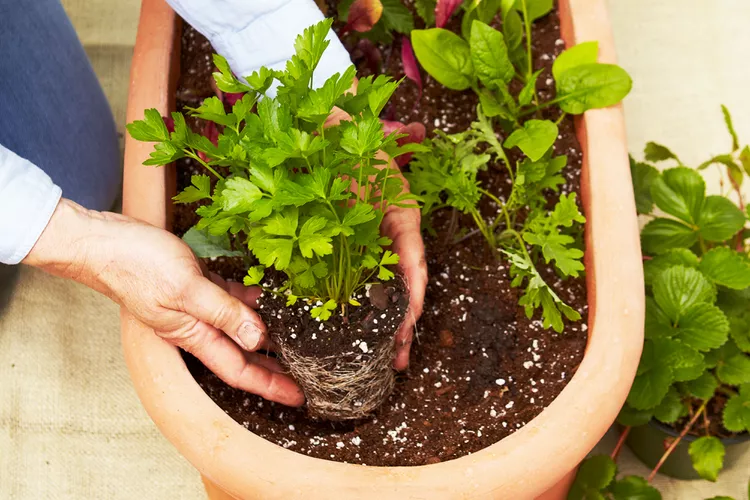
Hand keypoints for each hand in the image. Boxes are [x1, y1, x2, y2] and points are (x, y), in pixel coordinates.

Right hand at [24, 199, 303, 406]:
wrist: (102, 242)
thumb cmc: (136, 265)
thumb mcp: (186, 289)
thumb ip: (223, 313)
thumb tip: (257, 338)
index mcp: (192, 335)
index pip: (238, 369)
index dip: (269, 385)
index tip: (297, 396)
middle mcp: (195, 326)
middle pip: (241, 353)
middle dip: (273, 367)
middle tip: (306, 374)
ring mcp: (193, 305)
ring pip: (237, 325)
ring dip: (264, 331)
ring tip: (295, 337)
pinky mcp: (192, 283)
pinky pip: (227, 297)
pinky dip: (247, 299)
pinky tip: (266, 295)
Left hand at [327, 105, 427, 370]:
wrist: (314, 126)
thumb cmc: (351, 144)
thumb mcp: (376, 169)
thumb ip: (391, 208)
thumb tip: (412, 207)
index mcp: (402, 220)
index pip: (414, 268)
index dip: (412, 301)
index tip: (406, 331)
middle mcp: (386, 235)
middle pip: (397, 287)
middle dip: (397, 326)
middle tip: (394, 361)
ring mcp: (361, 242)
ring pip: (372, 289)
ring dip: (374, 323)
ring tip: (375, 356)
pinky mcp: (334, 244)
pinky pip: (342, 278)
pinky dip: (346, 304)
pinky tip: (343, 328)